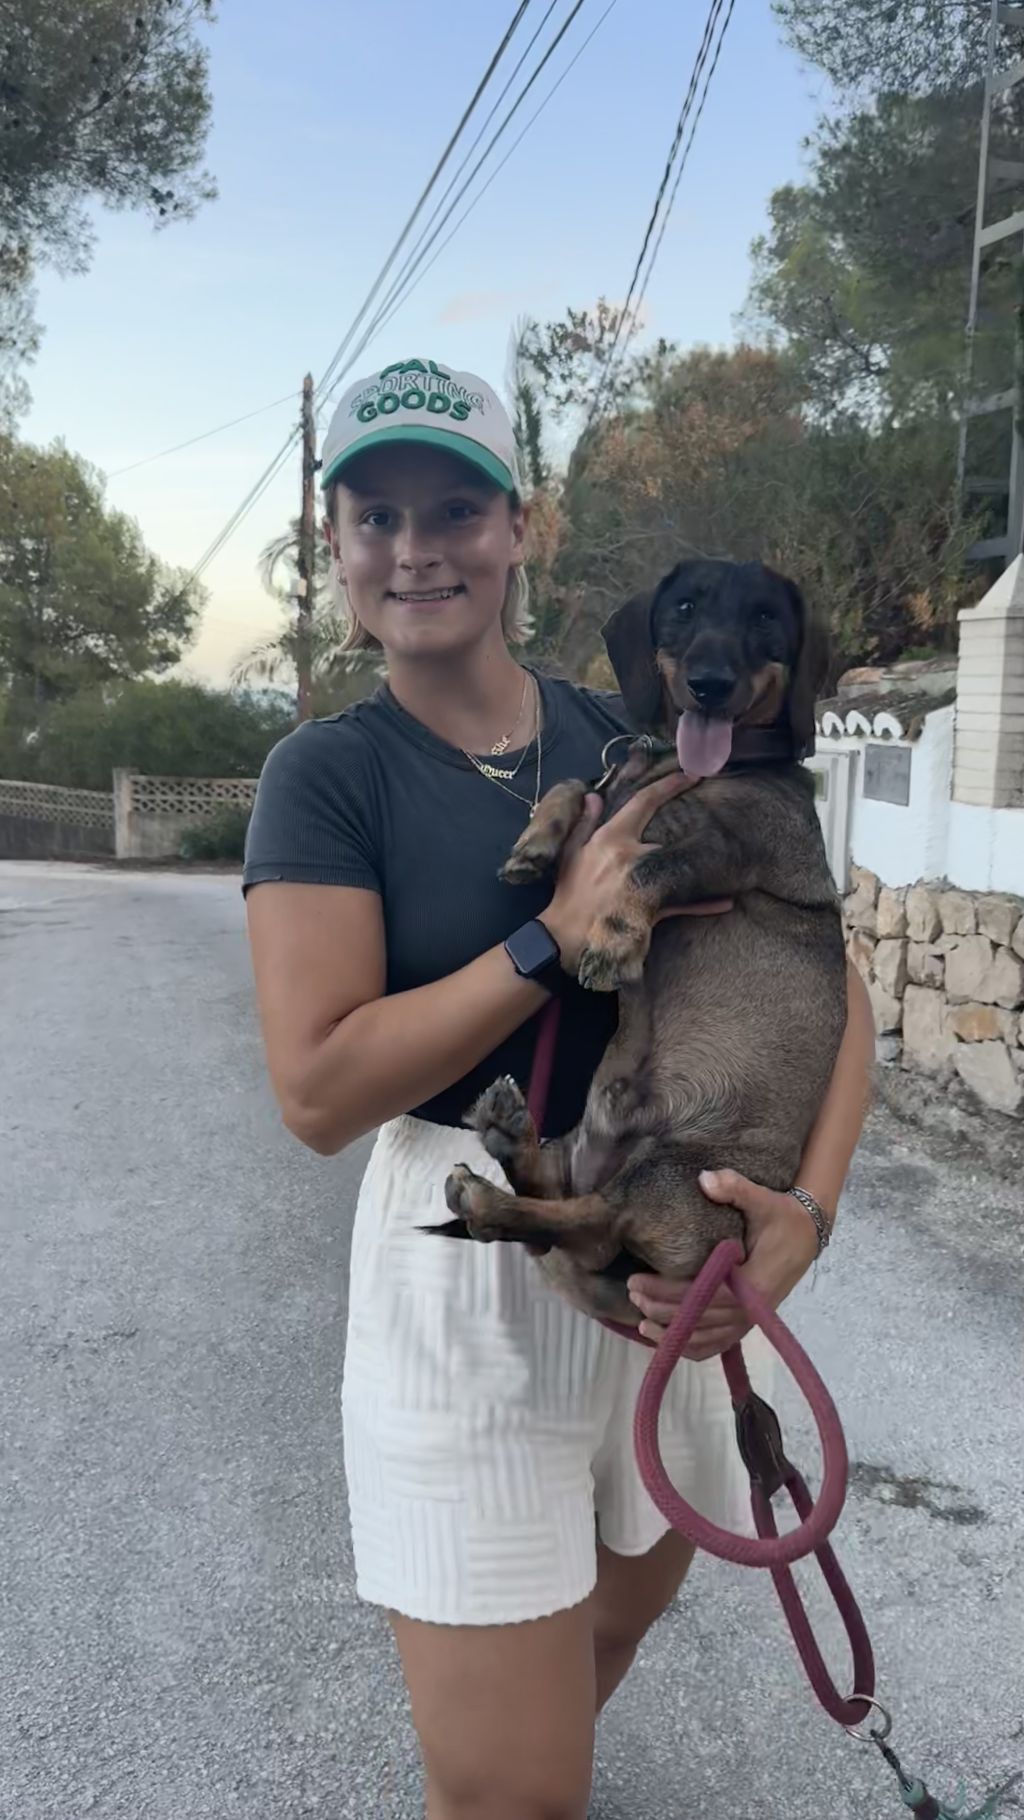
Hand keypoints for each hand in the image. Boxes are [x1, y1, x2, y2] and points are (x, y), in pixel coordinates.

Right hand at [541, 772, 729, 971]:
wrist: (564, 936)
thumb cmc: (566, 893)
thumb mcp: (569, 853)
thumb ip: (583, 822)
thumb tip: (593, 796)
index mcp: (610, 839)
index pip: (643, 803)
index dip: (669, 786)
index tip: (691, 774)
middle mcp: (631, 856)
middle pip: (667, 835)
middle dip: (684, 829)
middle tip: (712, 816)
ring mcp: (644, 883)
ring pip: (679, 866)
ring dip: (701, 864)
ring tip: (726, 857)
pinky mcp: (651, 910)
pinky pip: (683, 905)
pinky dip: (704, 904)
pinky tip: (726, 903)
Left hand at [626, 1169, 820, 1357]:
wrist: (807, 1235)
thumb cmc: (782, 1217)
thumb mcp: (763, 1199)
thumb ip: (735, 1188)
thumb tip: (704, 1179)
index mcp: (754, 1283)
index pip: (702, 1294)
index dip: (667, 1292)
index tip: (637, 1281)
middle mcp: (751, 1309)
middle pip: (699, 1320)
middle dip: (661, 1310)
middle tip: (632, 1293)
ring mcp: (749, 1320)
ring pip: (705, 1338)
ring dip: (672, 1333)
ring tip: (641, 1320)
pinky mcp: (746, 1322)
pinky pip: (717, 1344)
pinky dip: (692, 1347)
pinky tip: (667, 1340)